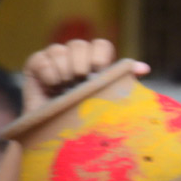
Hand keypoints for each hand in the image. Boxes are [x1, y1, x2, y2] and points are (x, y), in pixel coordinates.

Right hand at [20, 40, 148, 113]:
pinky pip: (41, 59)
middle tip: (80, 82)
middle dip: (81, 64)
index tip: (99, 71)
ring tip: (66, 89)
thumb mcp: (107, 101)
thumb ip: (124, 83)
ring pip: (59, 50)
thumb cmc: (86, 118)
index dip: (100, 56)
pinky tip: (52, 87)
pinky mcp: (35, 65)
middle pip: (79, 44)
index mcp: (95, 63)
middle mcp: (75, 57)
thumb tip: (145, 68)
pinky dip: (48, 73)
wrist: (56, 136)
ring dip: (64, 71)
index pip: (101, 45)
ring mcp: (54, 59)